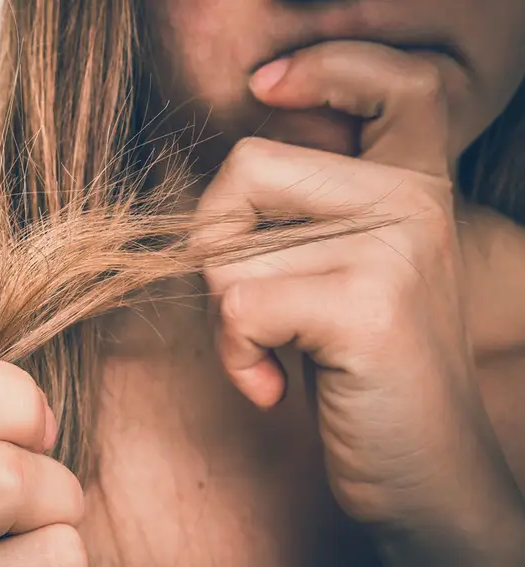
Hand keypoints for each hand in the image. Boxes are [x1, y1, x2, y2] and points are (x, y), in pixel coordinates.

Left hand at [194, 41, 524, 562]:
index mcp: (415, 186)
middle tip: (248, 304)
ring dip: (227, 318)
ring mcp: (395, 248)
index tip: (267, 87)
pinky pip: (238, 306)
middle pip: (248, 166)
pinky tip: (276, 385)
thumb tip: (214, 195)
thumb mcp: (342, 277)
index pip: (396, 82)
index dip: (327, 67)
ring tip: (278, 354)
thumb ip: (304, 220)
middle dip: (214, 241)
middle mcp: (413, 202)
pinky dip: (236, 356)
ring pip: (230, 251)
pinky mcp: (367, 306)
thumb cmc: (361, 374)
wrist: (425, 474)